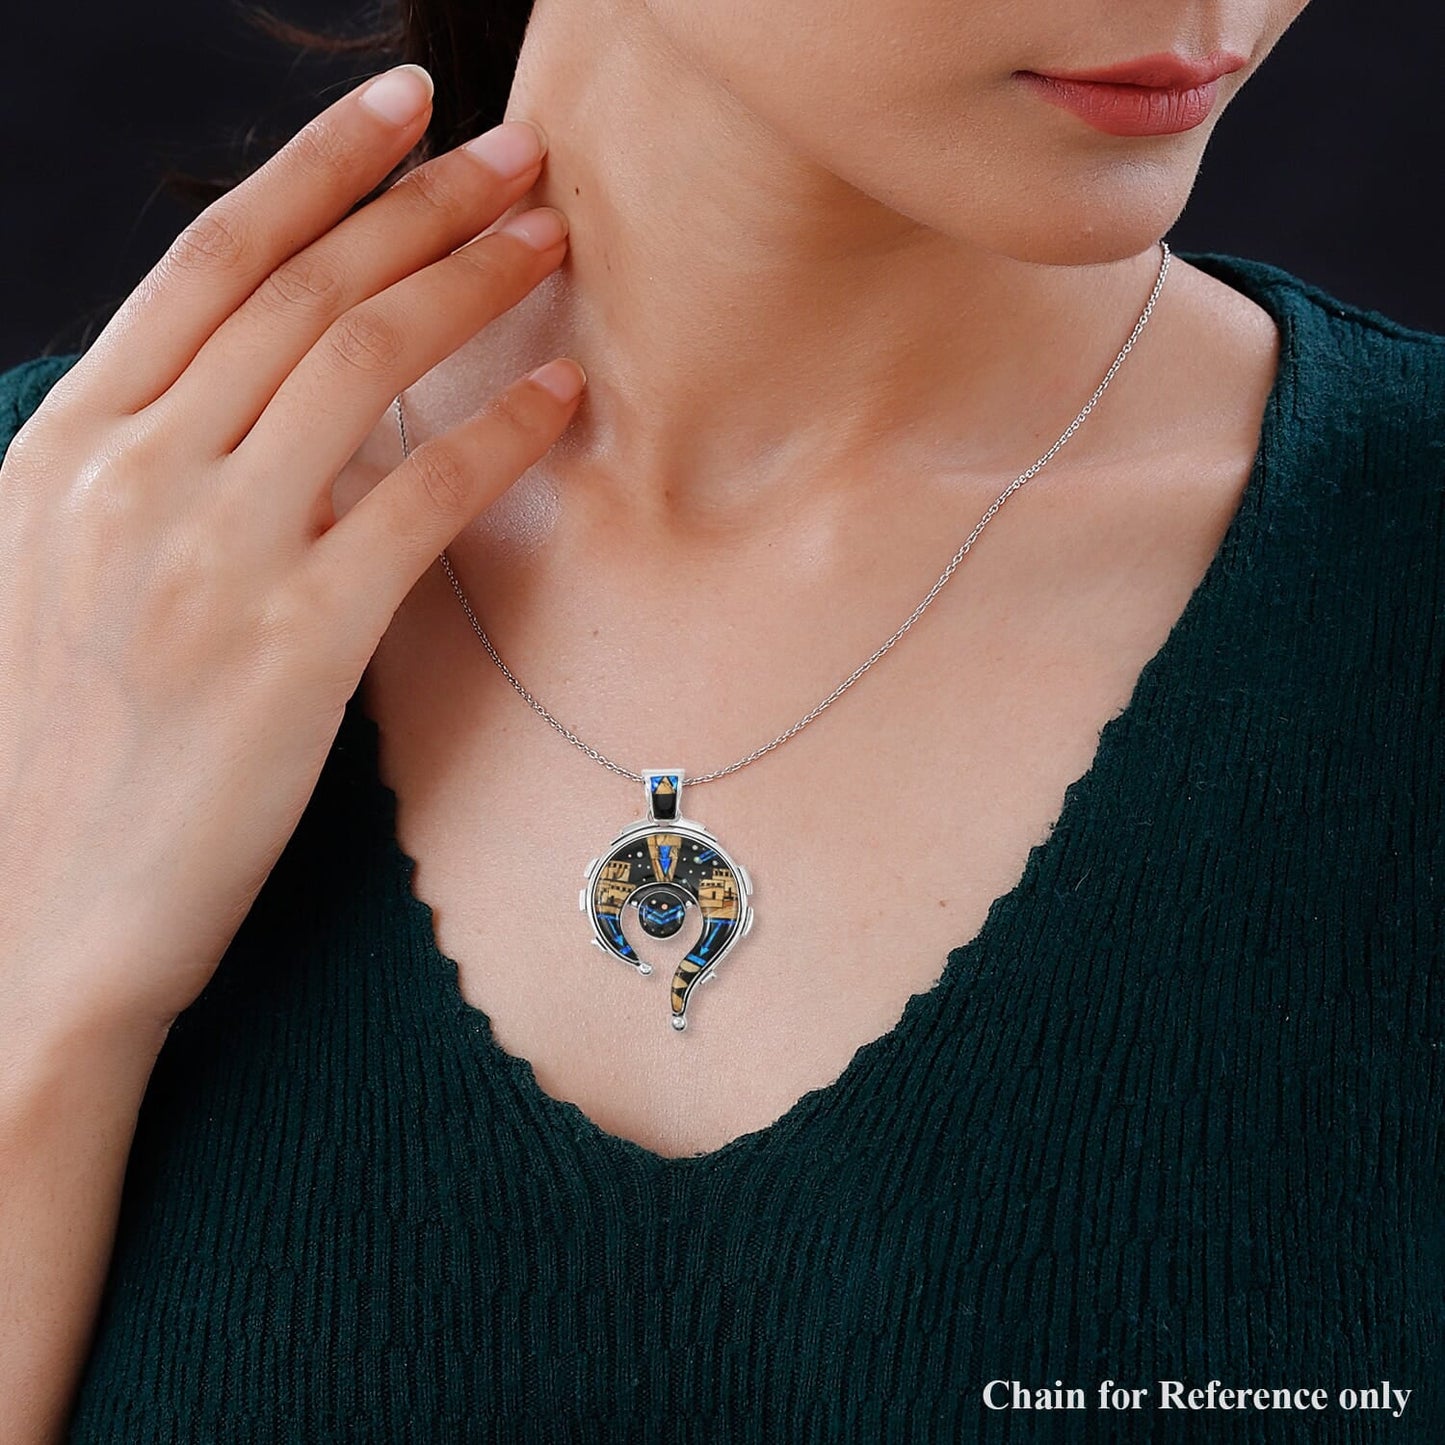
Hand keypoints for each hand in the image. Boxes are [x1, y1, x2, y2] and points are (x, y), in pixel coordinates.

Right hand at [0, 63, 583, 1037]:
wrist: (29, 923)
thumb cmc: (47, 756)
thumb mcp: (50, 575)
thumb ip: (140, 470)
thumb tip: (252, 397)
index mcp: (65, 446)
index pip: (207, 261)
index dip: (315, 169)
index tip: (399, 109)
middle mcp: (130, 476)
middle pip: (300, 291)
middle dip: (420, 205)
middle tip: (518, 154)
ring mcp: (208, 557)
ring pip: (359, 367)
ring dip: (468, 284)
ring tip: (551, 238)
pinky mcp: (290, 649)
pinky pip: (416, 503)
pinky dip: (495, 435)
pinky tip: (559, 396)